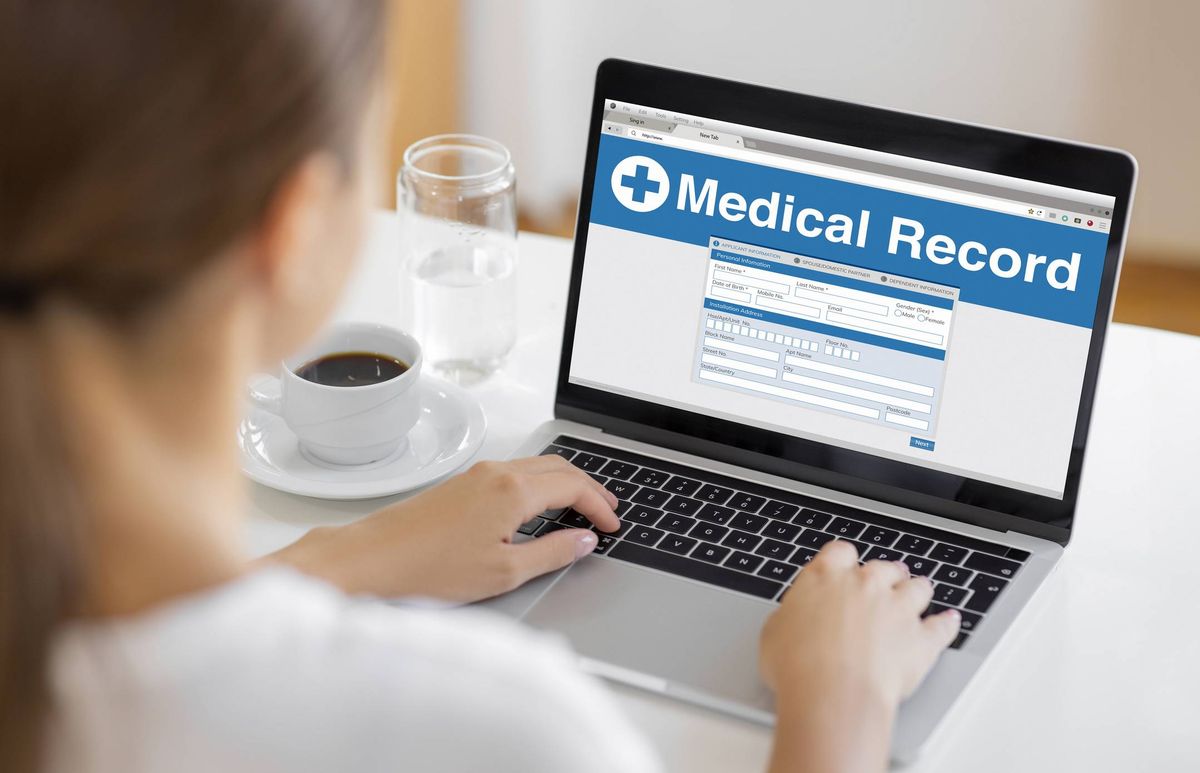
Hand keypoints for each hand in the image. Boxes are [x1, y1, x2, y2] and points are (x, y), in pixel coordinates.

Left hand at [267, 455, 620, 602]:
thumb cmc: (429, 569)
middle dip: (588, 486)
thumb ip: (552, 553)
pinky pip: (513, 472)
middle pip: (558, 467)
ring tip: (580, 507)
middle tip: (607, 509)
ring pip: (535, 466)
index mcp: (513, 490)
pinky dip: (538, 484)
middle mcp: (496, 473)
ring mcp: (475, 475)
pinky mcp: (460, 484)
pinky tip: (538, 507)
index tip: (614, 525)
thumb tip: (584, 541)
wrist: (371, 560)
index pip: (574, 486)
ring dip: (564, 482)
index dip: (600, 505)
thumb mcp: (505, 572)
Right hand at [759, 540, 959, 772]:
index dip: (844, 560)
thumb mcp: (774, 634)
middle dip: (886, 574)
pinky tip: (949, 620)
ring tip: (918, 592)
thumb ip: (790, 616)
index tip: (845, 568)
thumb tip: (791, 620)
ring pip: (917, 587)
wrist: (833, 695)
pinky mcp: (922, 639)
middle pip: (884, 567)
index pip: (840, 552)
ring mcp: (898, 610)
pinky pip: (942, 626)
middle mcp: (866, 585)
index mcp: (826, 576)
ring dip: (917, 590)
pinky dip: (946, 623)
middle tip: (885, 581)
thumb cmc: (798, 667)